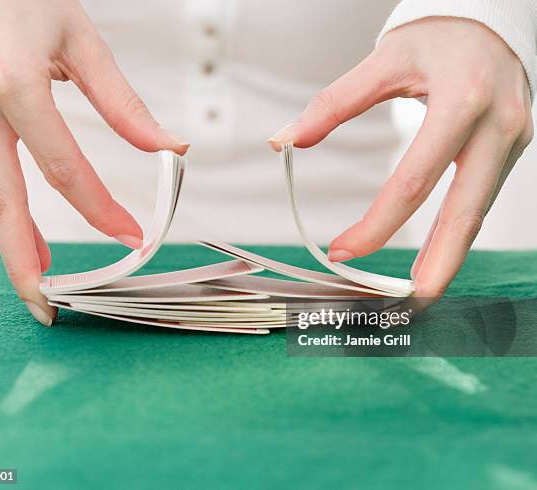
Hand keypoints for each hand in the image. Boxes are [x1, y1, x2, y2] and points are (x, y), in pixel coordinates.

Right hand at [0, 0, 188, 324]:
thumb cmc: (30, 0)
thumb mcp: (84, 43)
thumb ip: (124, 105)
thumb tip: (170, 149)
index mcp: (11, 82)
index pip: (63, 167)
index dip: (99, 209)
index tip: (131, 237)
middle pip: (1, 199)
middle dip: (23, 260)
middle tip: (48, 304)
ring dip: (13, 240)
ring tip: (43, 278)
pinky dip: (2, 209)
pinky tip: (20, 232)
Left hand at [268, 17, 532, 297]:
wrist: (490, 23)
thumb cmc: (437, 38)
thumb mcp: (385, 60)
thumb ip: (335, 102)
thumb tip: (287, 140)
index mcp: (463, 101)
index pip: (414, 180)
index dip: (378, 223)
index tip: (344, 250)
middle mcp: (498, 126)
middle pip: (465, 211)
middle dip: (437, 262)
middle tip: (408, 301)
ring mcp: (512, 141)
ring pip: (478, 213)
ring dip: (449, 255)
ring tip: (420, 290)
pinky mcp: (511, 149)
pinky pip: (479, 198)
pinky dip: (457, 229)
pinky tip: (437, 250)